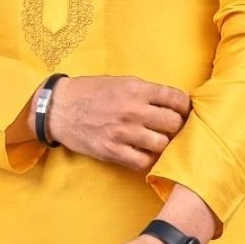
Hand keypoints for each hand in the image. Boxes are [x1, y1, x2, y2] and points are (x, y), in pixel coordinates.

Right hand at [47, 75, 190, 171]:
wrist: (59, 108)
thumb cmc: (90, 93)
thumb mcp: (120, 81)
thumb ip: (145, 92)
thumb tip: (172, 103)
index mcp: (136, 89)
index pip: (176, 99)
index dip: (185, 107)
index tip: (183, 112)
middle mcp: (133, 110)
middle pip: (174, 123)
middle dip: (176, 127)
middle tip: (171, 129)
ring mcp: (123, 132)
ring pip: (162, 144)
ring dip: (163, 144)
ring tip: (157, 141)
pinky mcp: (112, 151)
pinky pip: (144, 161)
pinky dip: (148, 159)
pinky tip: (144, 152)